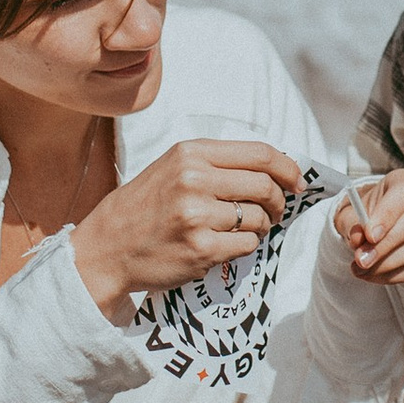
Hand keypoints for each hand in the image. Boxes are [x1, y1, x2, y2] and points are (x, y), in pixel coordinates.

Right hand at [73, 138, 301, 320]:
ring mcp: (197, 216)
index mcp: (190, 153)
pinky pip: (247, 245)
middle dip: (278, 201)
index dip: (287, 167)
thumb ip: (217, 163)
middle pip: (265, 185)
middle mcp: (194, 179)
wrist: (106, 248)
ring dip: (260, 227)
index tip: (296, 181)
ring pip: (259, 218)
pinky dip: (245, 247)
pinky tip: (226, 245)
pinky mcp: (201, 249)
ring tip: (242, 230)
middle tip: (274, 211)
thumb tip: (275, 166)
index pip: (259, 153)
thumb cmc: (144, 207)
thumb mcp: (173, 168)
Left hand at [334, 164, 403, 289]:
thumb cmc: (368, 216)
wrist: (382, 230)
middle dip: (385, 245)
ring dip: (387, 264)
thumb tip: (358, 240)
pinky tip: (374, 275)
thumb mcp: (352, 214)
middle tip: (361, 260)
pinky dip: (395, 276)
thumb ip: (351, 224)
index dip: (388, 214)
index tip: (369, 236)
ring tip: (361, 269)